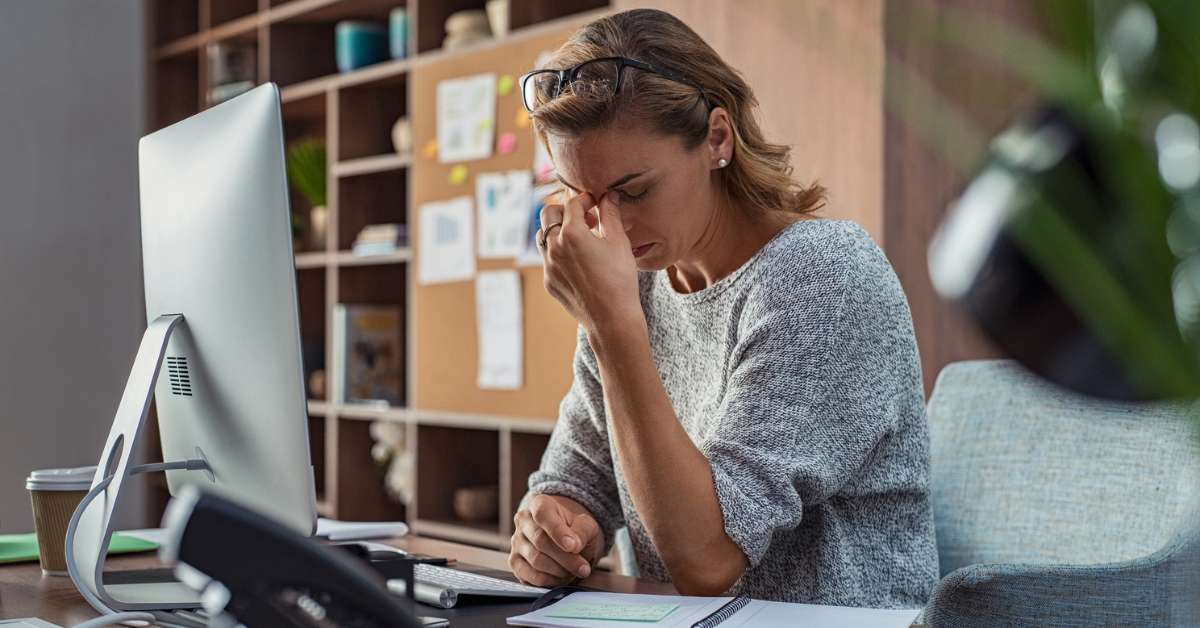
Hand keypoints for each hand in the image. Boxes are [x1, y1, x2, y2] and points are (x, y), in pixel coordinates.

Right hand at [509, 494, 603, 586]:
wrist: (565, 539)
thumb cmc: (575, 530)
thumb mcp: (586, 525)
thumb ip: (582, 532)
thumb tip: (573, 546)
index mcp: (540, 504)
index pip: (543, 515)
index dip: (558, 532)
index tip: (573, 547)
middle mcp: (523, 521)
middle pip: (541, 541)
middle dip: (566, 558)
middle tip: (583, 568)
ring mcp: (516, 542)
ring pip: (536, 560)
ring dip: (559, 570)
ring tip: (574, 571)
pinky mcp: (515, 563)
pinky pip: (530, 576)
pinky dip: (549, 580)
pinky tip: (562, 577)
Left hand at [538, 192, 643, 335]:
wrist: (611, 319)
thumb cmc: (620, 279)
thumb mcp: (619, 242)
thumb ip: (611, 214)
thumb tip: (609, 195)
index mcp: (572, 233)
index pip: (572, 203)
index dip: (585, 200)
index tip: (596, 204)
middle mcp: (554, 247)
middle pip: (548, 213)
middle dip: (565, 210)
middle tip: (586, 219)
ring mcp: (548, 265)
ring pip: (543, 236)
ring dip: (557, 230)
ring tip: (580, 238)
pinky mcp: (548, 281)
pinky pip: (547, 259)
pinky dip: (559, 252)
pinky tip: (579, 261)